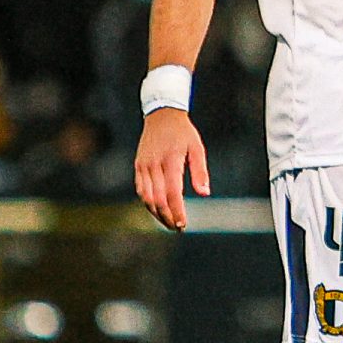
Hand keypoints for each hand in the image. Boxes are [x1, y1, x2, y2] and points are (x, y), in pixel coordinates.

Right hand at [134, 110, 209, 230]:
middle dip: (167, 216)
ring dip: (157, 213)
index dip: (176, 210)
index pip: (172, 192)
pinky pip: (140, 190)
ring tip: (169, 222)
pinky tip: (158, 210)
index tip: (183, 223)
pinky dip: (148, 203)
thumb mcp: (197, 148)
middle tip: (178, 228)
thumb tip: (204, 193)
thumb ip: (200, 171)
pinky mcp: (138, 166)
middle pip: (157, 199)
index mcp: (170, 160)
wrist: (161, 114)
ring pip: (146, 197)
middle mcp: (154, 164)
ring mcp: (143, 166)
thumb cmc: (183, 132)